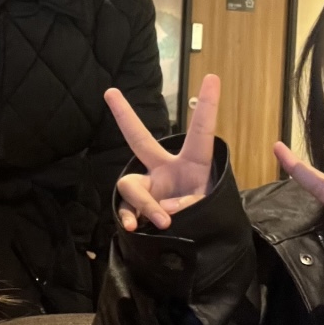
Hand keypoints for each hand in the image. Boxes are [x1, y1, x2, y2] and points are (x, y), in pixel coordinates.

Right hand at [108, 74, 220, 230]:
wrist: (199, 246)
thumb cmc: (209, 218)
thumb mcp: (207, 208)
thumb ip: (186, 205)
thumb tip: (160, 210)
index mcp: (194, 164)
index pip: (201, 133)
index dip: (208, 106)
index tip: (213, 77)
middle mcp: (166, 170)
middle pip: (140, 140)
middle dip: (125, 116)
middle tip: (110, 92)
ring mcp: (149, 188)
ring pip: (131, 186)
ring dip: (146, 204)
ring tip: (163, 222)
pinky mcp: (137, 208)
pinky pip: (125, 209)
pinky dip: (130, 218)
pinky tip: (134, 227)